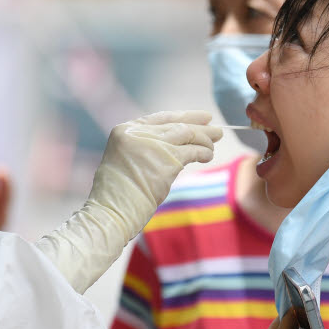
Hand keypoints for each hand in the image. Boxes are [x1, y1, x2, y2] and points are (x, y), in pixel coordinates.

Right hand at [36, 111, 220, 291]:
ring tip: (215, 143)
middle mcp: (137, 133)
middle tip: (216, 129)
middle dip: (199, 127)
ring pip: (187, 135)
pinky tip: (208, 156)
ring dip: (205, 140)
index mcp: (124, 130)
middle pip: (176, 125)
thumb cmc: (116, 195)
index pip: (160, 118)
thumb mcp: (124, 160)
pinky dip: (203, 153)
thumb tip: (175, 143)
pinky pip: (192, 151)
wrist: (111, 212)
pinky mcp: (166, 160)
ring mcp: (152, 145)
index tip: (201, 118)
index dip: (183, 116)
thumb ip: (143, 146)